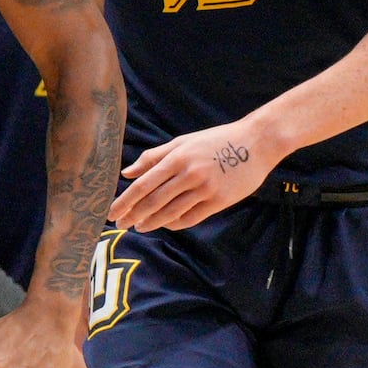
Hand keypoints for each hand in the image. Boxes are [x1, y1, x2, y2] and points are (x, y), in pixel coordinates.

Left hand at [109, 120, 277, 231]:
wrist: (256, 143)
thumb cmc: (215, 140)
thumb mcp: (182, 142)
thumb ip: (153, 157)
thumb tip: (127, 173)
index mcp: (176, 158)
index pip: (143, 185)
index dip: (125, 201)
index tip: (111, 213)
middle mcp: (188, 174)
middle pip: (153, 201)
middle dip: (133, 215)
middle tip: (119, 225)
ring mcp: (204, 189)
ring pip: (171, 212)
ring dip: (152, 222)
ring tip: (139, 227)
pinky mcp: (219, 201)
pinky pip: (191, 217)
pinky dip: (175, 223)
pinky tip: (164, 225)